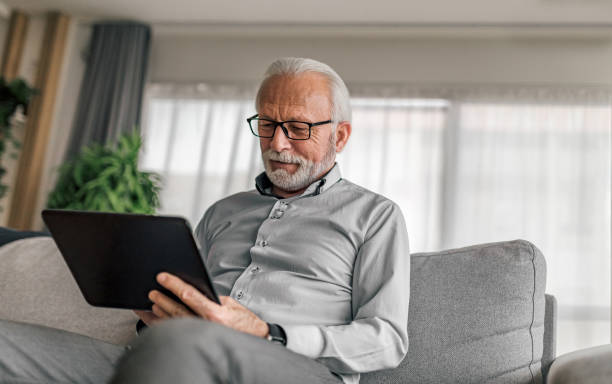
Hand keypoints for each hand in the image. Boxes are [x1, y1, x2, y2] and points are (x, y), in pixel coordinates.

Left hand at [134, 272, 268, 338]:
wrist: (254, 338)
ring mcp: (200, 335)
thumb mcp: (230, 303)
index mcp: (214, 313)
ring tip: (152, 302)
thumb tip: (192, 291)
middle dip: (163, 299)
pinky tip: (155, 319)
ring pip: (174, 321)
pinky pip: (176, 332)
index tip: (163, 277)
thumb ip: (211, 297)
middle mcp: (205, 325)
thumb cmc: (245, 321)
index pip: (189, 295)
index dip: (174, 285)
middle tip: (152, 291)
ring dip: (161, 311)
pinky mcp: (198, 341)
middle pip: (177, 309)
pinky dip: (163, 325)